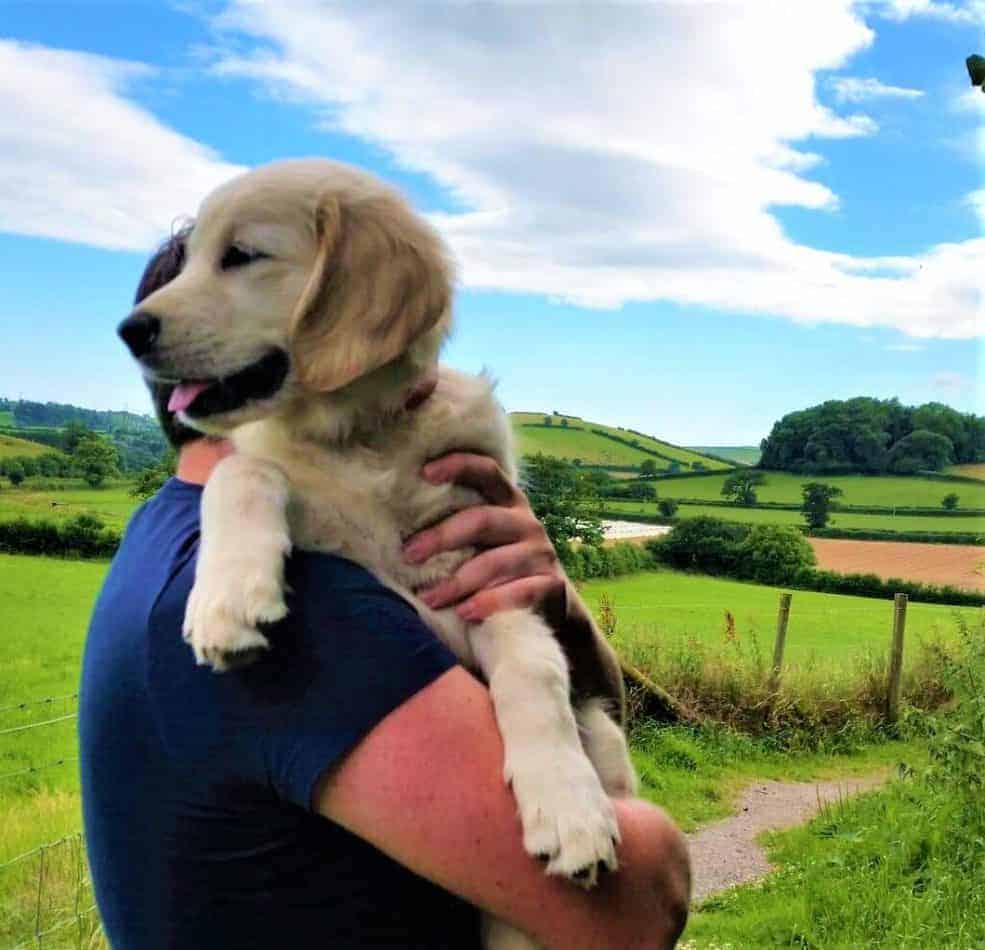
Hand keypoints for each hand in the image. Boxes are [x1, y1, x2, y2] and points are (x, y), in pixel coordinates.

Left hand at [402, 453, 565, 622]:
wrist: (551, 606)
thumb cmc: (502, 567)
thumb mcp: (487, 540)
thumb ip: (460, 526)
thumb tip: (398, 525)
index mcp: (509, 503)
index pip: (487, 471)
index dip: (459, 465)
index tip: (425, 472)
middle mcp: (527, 523)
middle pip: (483, 519)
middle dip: (442, 536)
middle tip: (409, 554)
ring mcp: (541, 554)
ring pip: (495, 562)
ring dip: (457, 582)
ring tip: (428, 598)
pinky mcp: (551, 585)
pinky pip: (519, 592)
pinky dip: (489, 602)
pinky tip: (465, 613)